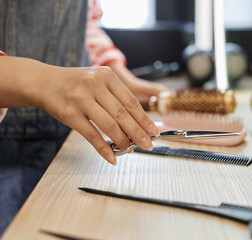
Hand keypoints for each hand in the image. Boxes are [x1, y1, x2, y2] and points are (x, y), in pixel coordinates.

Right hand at [0, 57, 158, 164]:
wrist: (44, 81)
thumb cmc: (76, 84)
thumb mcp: (98, 81)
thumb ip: (116, 97)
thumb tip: (137, 123)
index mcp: (106, 76)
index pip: (130, 101)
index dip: (144, 119)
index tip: (153, 131)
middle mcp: (94, 85)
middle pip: (122, 114)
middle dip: (138, 132)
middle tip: (147, 144)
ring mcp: (81, 99)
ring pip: (109, 125)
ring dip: (122, 140)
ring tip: (130, 149)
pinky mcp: (69, 114)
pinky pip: (91, 135)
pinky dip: (103, 149)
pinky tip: (112, 158)